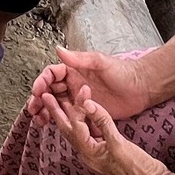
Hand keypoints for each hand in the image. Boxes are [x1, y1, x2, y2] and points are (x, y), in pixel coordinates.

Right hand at [27, 47, 156, 123]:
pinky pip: (67, 116)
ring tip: (39, 120)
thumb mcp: (100, 63)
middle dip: (38, 99)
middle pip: (49, 91)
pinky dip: (57, 120)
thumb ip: (79, 59)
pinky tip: (52, 125)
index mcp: (74, 70)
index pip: (51, 74)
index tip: (37, 91)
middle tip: (33, 109)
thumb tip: (58, 49)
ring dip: (45, 111)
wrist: (141, 89)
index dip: (42, 82)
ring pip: (55, 104)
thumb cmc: (123, 72)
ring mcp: (79, 99)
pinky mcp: (86, 112)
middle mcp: (73, 84)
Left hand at [42, 91, 174, 174]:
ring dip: (70, 115)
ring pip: (78, 130)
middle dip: (57, 112)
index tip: (83, 88)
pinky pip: (89, 132)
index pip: (76, 125)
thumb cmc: (137, 167)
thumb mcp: (119, 143)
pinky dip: (86, 120)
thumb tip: (88, 104)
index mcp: (88, 153)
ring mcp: (96, 152)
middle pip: (68, 129)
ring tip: (60, 100)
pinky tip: (86, 111)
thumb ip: (102, 122)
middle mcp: (88, 153)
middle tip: (46, 96)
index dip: (78, 106)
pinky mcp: (105, 150)